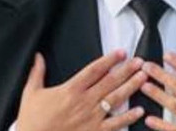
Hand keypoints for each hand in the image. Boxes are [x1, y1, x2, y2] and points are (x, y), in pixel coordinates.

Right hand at [17, 50, 148, 130]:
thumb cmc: (31, 121)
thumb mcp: (31, 93)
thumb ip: (37, 73)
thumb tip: (38, 56)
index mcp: (70, 90)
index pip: (94, 70)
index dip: (109, 60)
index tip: (121, 52)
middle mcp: (84, 102)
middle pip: (110, 82)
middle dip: (126, 70)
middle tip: (140, 61)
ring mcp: (91, 118)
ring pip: (115, 99)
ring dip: (131, 87)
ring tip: (143, 78)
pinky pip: (114, 124)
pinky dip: (127, 117)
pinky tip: (139, 110)